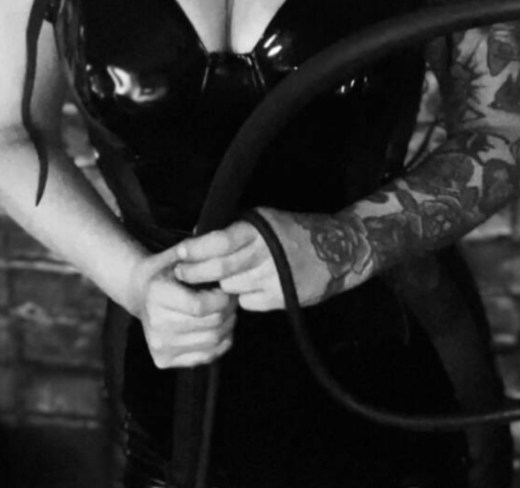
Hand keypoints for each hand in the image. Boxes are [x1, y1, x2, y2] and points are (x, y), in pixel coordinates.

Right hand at [127, 245, 236, 368]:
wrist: (139, 293)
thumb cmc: (163, 270)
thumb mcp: (175, 255)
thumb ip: (194, 252)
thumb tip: (215, 247)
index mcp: (157, 295)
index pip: (200, 306)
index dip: (222, 299)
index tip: (227, 288)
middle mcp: (155, 324)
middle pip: (209, 325)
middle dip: (229, 311)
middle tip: (233, 299)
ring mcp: (159, 345)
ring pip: (211, 342)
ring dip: (228, 326)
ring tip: (226, 312)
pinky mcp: (163, 360)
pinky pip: (205, 357)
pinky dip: (220, 343)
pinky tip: (218, 328)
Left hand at [172, 209, 333, 311]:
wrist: (338, 249)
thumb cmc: (294, 231)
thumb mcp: (266, 220)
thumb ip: (236, 230)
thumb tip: (199, 235)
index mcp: (260, 228)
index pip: (220, 241)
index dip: (196, 250)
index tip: (179, 254)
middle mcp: (266, 252)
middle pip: (220, 268)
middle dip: (195, 273)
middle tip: (181, 274)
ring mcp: (274, 277)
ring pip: (231, 287)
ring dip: (223, 285)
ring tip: (222, 279)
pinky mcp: (281, 297)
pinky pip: (248, 302)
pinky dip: (244, 297)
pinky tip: (250, 286)